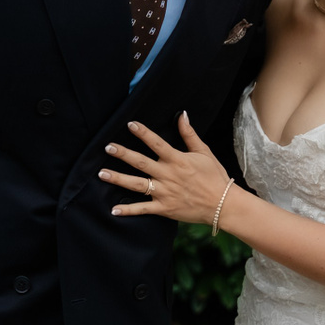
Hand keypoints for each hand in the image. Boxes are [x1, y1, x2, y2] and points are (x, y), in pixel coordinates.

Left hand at [101, 112, 234, 224]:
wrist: (223, 204)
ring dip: (118, 179)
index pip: (156, 143)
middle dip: (122, 154)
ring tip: (101, 174)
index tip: (130, 124)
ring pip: (137, 184)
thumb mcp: (204, 152)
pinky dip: (128, 210)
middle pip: (140, 162)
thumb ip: (189, 135)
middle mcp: (168, 175)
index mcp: (177, 160)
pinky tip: (114, 209)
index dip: (143, 133)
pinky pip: (143, 209)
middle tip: (107, 147)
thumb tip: (182, 115)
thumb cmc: (215, 176)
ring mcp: (164, 192)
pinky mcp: (164, 208)